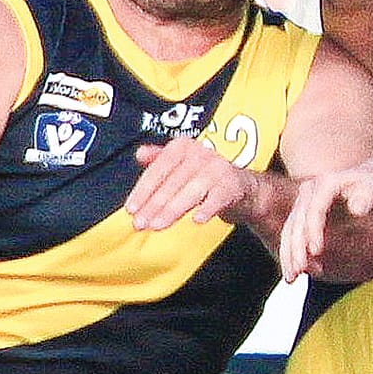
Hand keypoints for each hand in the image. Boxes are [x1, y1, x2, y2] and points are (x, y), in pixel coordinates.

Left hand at [127, 138, 256, 230]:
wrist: (241, 186)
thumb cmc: (204, 177)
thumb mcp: (179, 165)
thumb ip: (158, 161)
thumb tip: (139, 154)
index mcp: (183, 147)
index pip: (158, 170)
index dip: (143, 190)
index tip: (131, 209)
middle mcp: (200, 153)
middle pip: (172, 183)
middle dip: (154, 205)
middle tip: (140, 224)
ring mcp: (218, 168)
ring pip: (191, 192)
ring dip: (172, 210)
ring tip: (157, 226)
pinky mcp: (233, 184)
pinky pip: (218, 198)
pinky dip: (207, 209)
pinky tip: (197, 221)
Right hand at [279, 162, 372, 280]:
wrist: (368, 184)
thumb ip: (368, 197)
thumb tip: (357, 210)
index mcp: (326, 183)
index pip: (315, 209)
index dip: (314, 230)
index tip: (317, 251)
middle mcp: (309, 191)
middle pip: (297, 221)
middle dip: (297, 247)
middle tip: (300, 271)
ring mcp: (303, 203)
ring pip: (290, 231)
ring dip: (289, 255)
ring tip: (291, 278)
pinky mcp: (302, 215)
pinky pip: (293, 236)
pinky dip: (292, 255)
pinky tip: (294, 274)